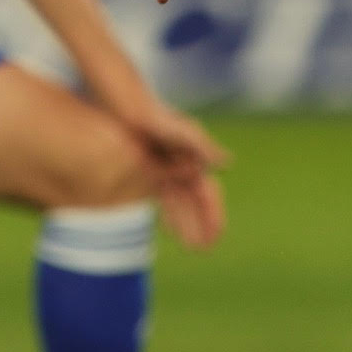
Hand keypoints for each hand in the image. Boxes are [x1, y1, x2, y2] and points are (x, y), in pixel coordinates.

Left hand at [106, 94, 228, 249]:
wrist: (125, 103)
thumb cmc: (153, 114)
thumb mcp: (179, 130)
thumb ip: (201, 146)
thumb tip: (227, 162)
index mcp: (194, 158)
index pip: (207, 192)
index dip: (212, 214)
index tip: (216, 234)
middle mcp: (184, 164)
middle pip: (196, 201)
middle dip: (203, 224)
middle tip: (206, 247)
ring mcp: (168, 167)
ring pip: (180, 202)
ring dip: (187, 223)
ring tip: (193, 246)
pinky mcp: (151, 167)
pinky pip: (165, 196)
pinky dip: (170, 213)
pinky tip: (169, 228)